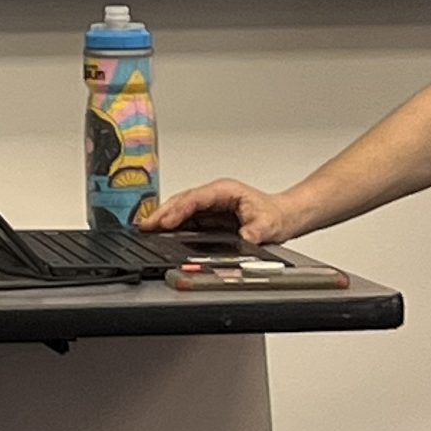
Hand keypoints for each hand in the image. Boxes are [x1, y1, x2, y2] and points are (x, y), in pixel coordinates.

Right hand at [153, 177, 304, 245]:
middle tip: (144, 225)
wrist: (285, 217)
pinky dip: (172, 224)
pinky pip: (186, 218)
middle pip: (182, 201)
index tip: (165, 221)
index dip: (178, 210)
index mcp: (224, 191)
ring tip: (146, 228)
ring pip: (181, 208)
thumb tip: (244, 239)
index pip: (195, 198)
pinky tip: (162, 232)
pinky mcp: (209, 216)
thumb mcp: (269, 224)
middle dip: (162, 212)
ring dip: (164, 218)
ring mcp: (210, 205)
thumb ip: (255, 232)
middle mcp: (214, 195)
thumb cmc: (276, 215)